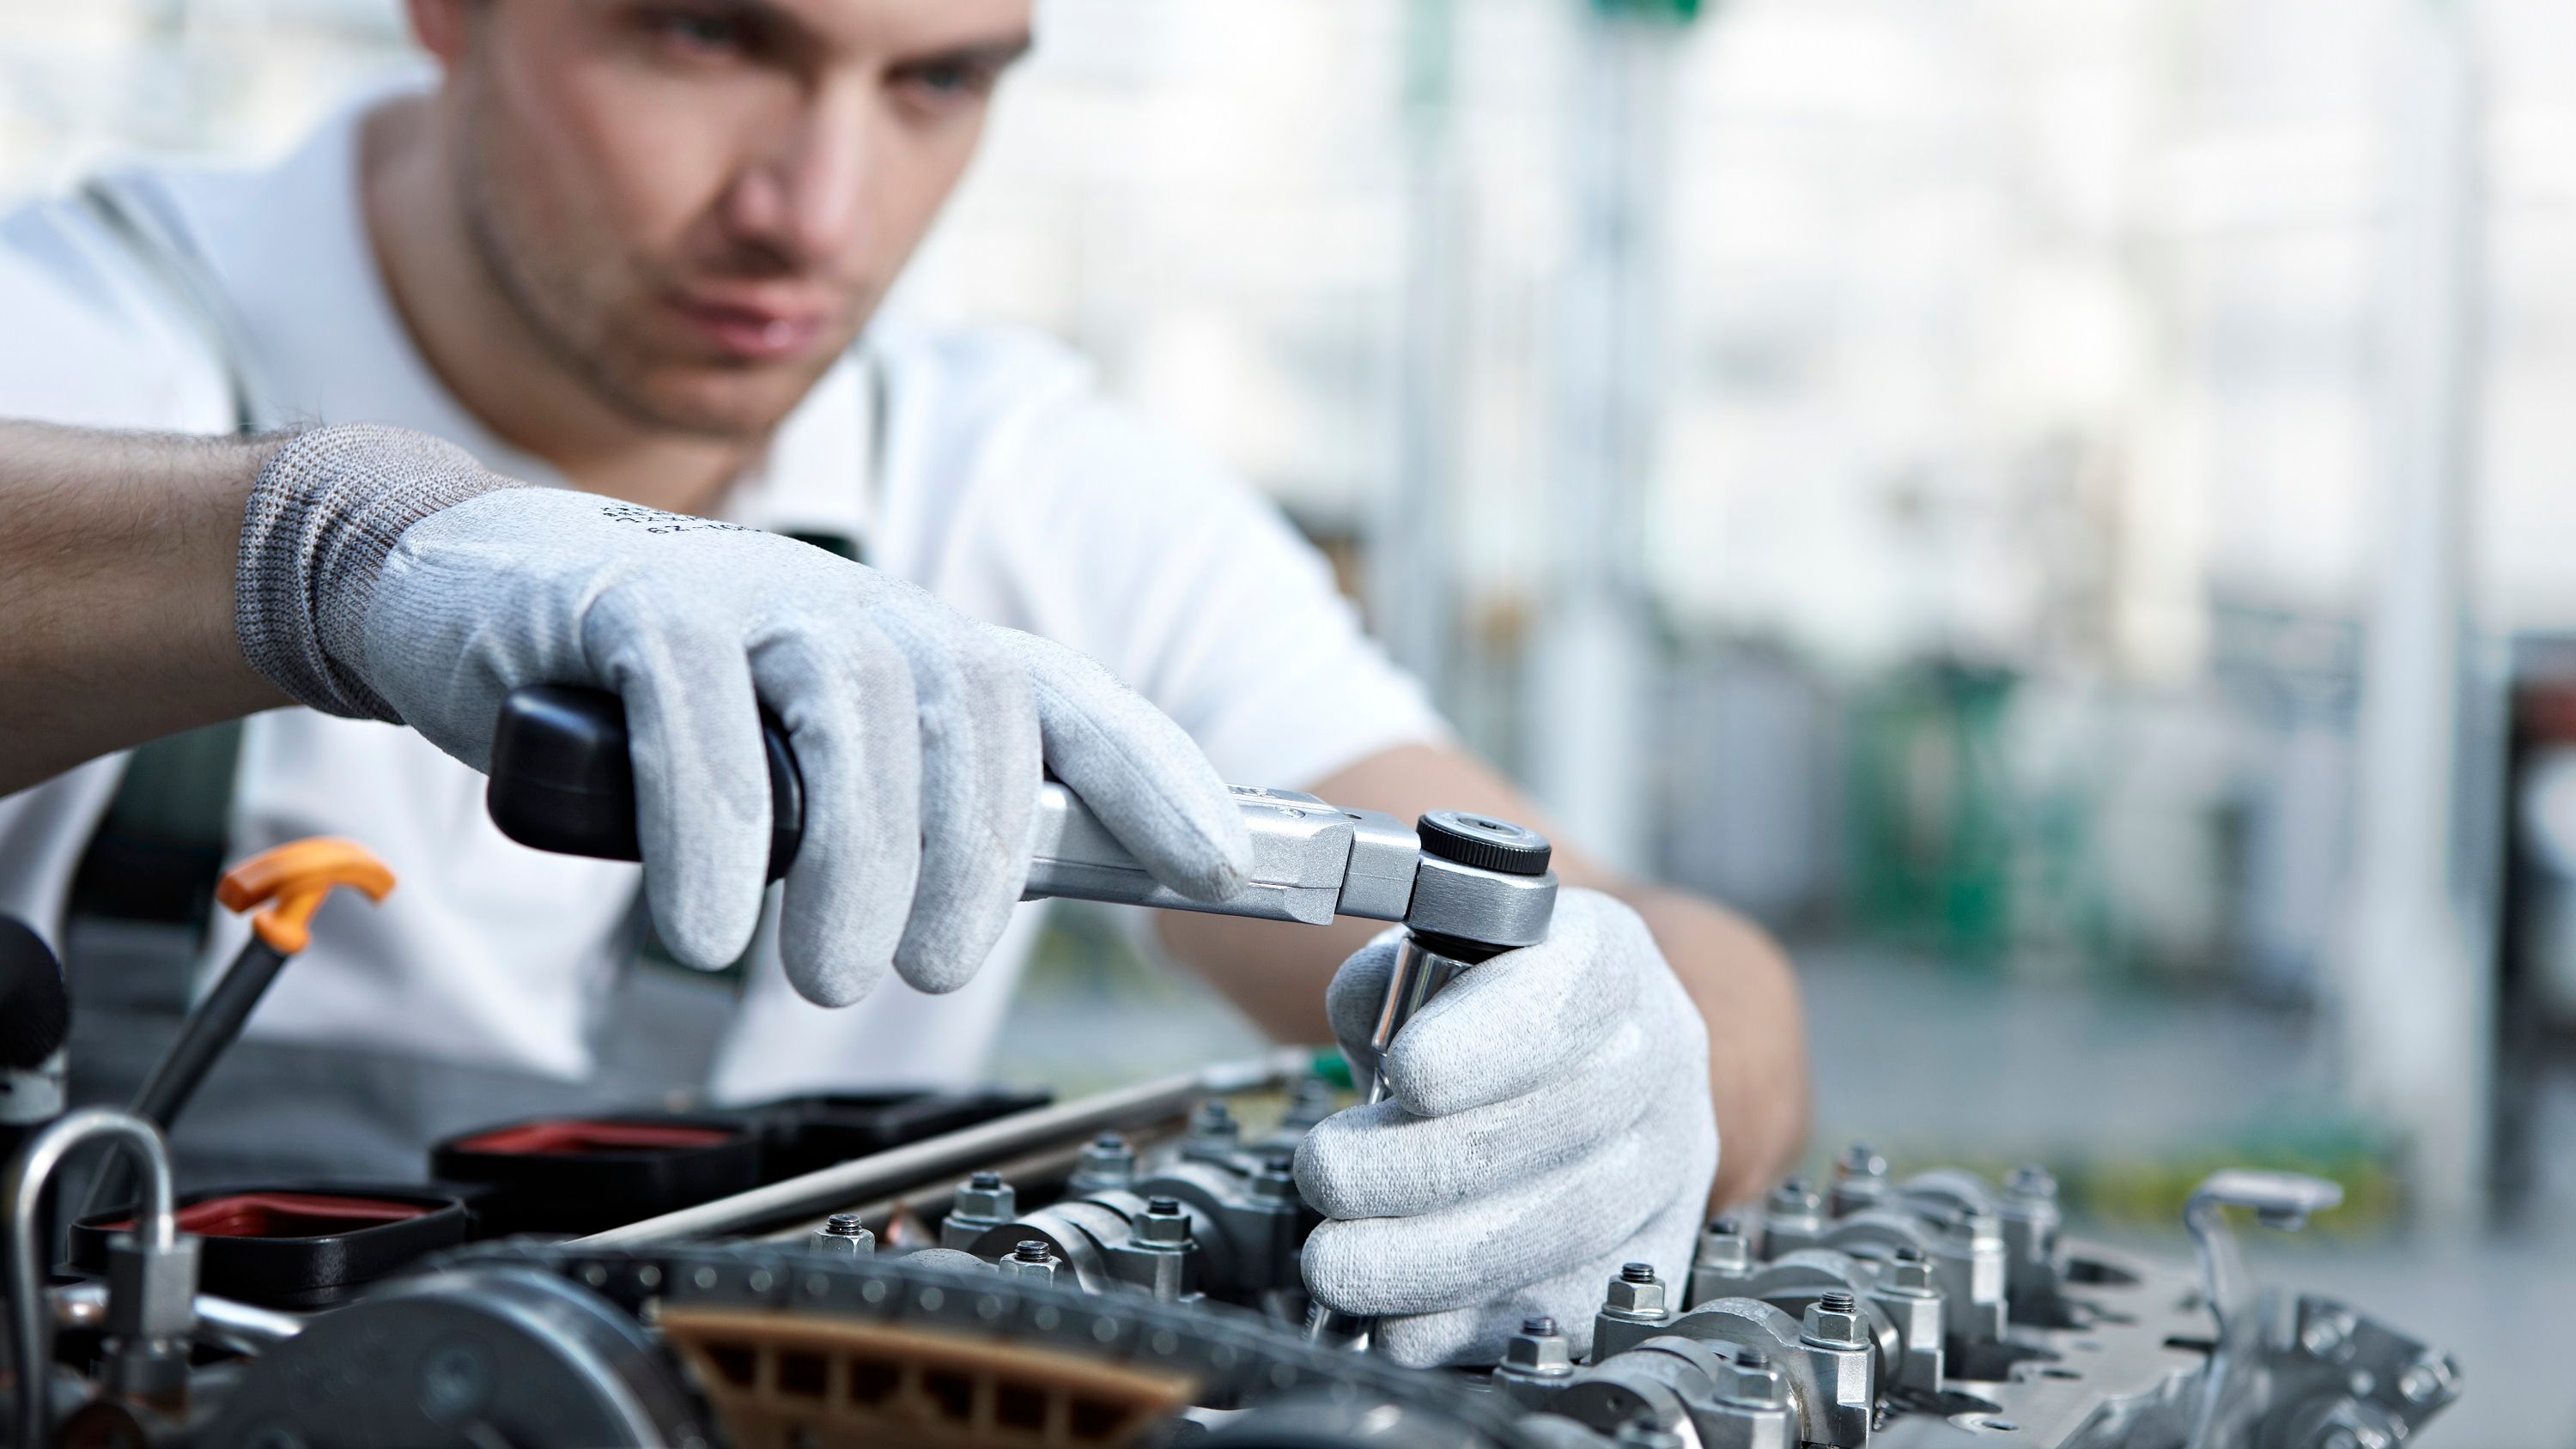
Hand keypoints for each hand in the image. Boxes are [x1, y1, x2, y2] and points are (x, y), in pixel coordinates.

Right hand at [236, 425, 1251, 1004]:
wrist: (463, 588)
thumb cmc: (648, 692)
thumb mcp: (789, 750)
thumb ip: (881, 807)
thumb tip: (979, 901)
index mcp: (907, 645)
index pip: (1062, 697)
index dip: (1153, 773)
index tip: (1220, 863)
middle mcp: (851, 608)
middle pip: (969, 717)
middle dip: (968, 858)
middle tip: (923, 965)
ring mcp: (746, 598)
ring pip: (852, 718)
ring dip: (853, 860)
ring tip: (825, 971)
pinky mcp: (632, 609)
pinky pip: (697, 719)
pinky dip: (711, 834)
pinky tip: (703, 921)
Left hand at [1294, 889, 1716, 1365]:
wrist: (1576, 1065)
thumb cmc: (1491, 1010)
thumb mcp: (1436, 961)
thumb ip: (1394, 979)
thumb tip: (1368, 1018)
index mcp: (1608, 962)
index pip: (1567, 998)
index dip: (1486, 1046)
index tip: (1405, 1075)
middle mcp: (1656, 1059)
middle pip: (1558, 1125)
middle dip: (1420, 1165)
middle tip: (1325, 1175)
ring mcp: (1665, 1164)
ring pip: (1563, 1227)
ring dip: (1430, 1258)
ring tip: (1336, 1262)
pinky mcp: (1649, 1254)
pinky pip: (1566, 1305)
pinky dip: (1469, 1323)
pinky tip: (1397, 1320)